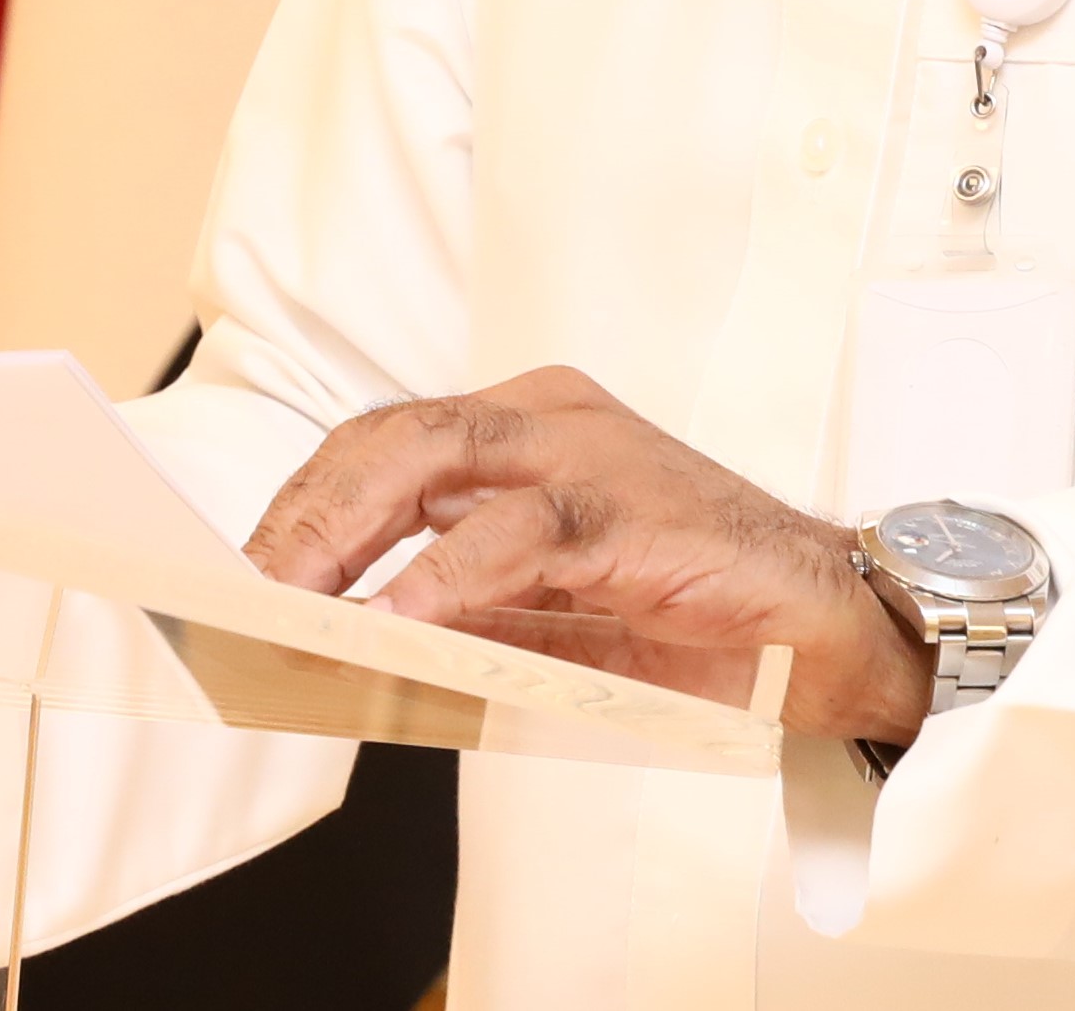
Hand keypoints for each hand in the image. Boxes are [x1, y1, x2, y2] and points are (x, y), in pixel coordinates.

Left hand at [242, 365, 931, 744]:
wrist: (834, 632)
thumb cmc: (693, 616)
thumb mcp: (548, 620)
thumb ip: (457, 620)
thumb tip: (340, 653)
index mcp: (521, 433)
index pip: (381, 446)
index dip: (304, 505)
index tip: (239, 574)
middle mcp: (548, 421)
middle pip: (392, 438)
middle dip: (306, 516)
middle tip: (245, 590)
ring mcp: (594, 454)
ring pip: (439, 458)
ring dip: (351, 535)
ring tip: (293, 603)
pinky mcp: (639, 508)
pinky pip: (524, 531)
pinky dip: (448, 578)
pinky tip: (398, 623)